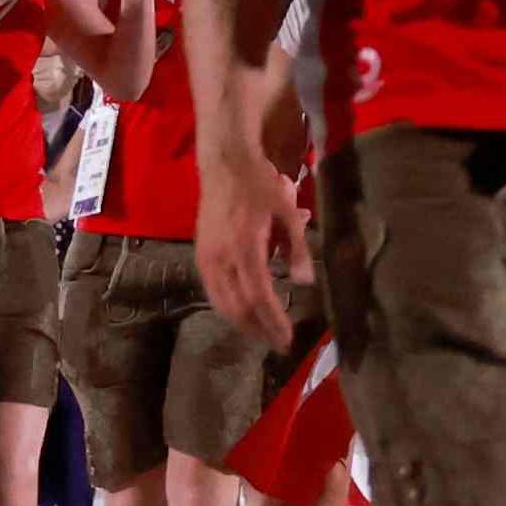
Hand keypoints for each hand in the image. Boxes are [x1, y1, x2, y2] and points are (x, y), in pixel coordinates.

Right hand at [198, 115, 308, 341]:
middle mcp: (221, 259)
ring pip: (222, 303)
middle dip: (258, 329)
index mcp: (244, 249)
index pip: (259, 297)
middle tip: (277, 343)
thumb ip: (296, 247)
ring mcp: (206, 259)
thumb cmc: (259, 183)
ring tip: (263, 331)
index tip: (287, 340)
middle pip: (237, 308)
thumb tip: (305, 282)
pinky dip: (229, 307)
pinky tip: (243, 310)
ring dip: (242, 322)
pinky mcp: (201, 255)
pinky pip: (214, 291)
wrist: (224, 162)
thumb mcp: (286, 210)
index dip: (273, 321)